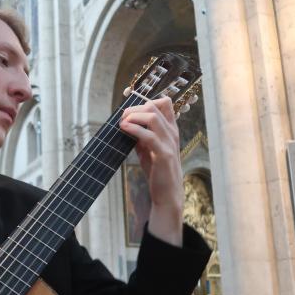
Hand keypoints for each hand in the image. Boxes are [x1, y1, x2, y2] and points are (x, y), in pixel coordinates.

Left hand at [118, 91, 183, 245]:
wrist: (167, 194)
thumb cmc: (157, 172)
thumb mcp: (147, 150)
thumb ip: (140, 136)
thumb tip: (126, 124)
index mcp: (170, 129)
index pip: (165, 102)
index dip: (146, 100)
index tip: (131, 109)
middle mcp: (172, 133)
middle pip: (155, 105)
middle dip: (135, 108)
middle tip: (122, 117)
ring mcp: (169, 143)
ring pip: (152, 116)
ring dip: (133, 116)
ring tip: (122, 123)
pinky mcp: (163, 154)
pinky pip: (149, 135)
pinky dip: (134, 129)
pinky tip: (124, 129)